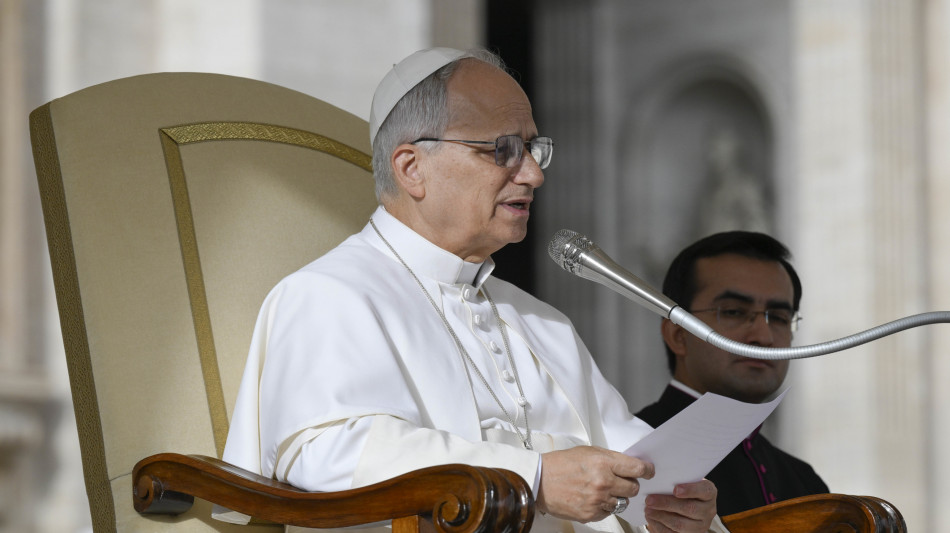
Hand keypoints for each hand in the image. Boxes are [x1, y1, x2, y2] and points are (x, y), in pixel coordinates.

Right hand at [536, 446, 654, 522]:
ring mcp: (598, 500)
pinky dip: (604, 506)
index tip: (648, 471)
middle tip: (620, 481)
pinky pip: (609, 512)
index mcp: (603, 462)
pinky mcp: (591, 514)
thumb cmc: (560, 464)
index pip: (637, 469)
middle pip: (634, 488)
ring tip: (601, 489)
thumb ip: (610, 459)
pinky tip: (592, 498)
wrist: (539, 481)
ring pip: (623, 502)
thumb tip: (629, 466)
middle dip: (629, 484)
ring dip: (616, 496)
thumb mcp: (588, 452)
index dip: (647, 470)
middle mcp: (603, 482)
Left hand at [643, 479, 716, 532]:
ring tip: (648, 509)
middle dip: (667, 504)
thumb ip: (676, 479)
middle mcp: (708, 510)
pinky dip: (659, 526)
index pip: (705, 490)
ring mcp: (701, 526)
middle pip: (690, 508)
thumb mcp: (684, 481)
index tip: (675, 490)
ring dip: (661, 516)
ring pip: (681, 524)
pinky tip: (651, 518)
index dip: (691, 490)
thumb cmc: (683, 488)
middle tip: (650, 499)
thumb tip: (659, 480)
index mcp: (709, 493)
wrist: (685, 503)